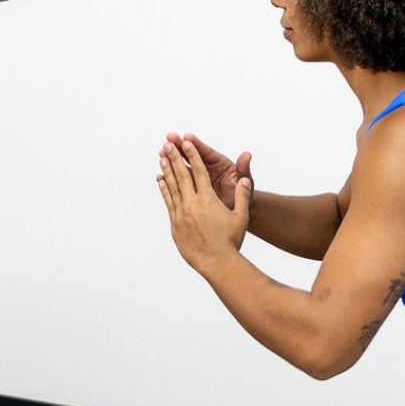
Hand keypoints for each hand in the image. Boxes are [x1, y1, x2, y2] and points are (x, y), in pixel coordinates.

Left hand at [157, 139, 250, 271]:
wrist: (216, 262)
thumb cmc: (231, 241)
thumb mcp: (241, 217)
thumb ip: (242, 197)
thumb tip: (244, 181)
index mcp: (208, 199)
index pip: (199, 172)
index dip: (193, 155)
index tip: (187, 143)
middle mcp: (192, 204)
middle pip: (182, 175)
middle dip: (175, 157)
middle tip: (168, 143)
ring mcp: (181, 214)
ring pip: (172, 187)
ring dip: (167, 170)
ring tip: (161, 156)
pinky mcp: (175, 224)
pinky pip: (168, 202)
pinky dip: (164, 189)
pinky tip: (160, 180)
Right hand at [164, 131, 252, 210]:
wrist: (240, 208)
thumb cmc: (245, 192)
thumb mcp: (245, 180)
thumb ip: (244, 168)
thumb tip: (247, 155)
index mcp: (219, 163)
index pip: (206, 152)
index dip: (197, 145)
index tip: (187, 137)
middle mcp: (206, 167)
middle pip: (192, 154)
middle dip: (180, 146)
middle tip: (169, 137)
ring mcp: (198, 177)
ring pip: (183, 167)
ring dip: (172, 160)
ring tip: (161, 153)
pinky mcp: (193, 188)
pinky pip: (180, 182)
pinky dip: (170, 179)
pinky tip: (160, 176)